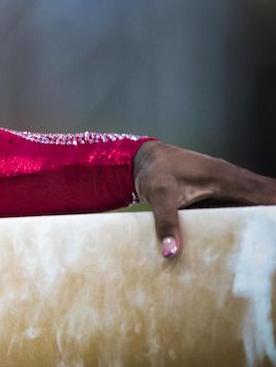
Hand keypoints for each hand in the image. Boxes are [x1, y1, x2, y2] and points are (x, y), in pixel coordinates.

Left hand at [132, 140, 275, 258]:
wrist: (145, 158)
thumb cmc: (155, 171)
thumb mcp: (158, 196)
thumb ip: (166, 222)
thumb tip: (171, 251)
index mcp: (225, 177)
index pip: (266, 192)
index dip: (275, 206)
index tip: (275, 227)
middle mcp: (234, 178)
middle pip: (269, 193)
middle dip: (273, 214)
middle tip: (271, 240)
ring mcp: (231, 184)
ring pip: (261, 198)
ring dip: (267, 214)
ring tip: (267, 240)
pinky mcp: (224, 192)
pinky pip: (248, 202)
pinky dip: (257, 213)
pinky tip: (256, 232)